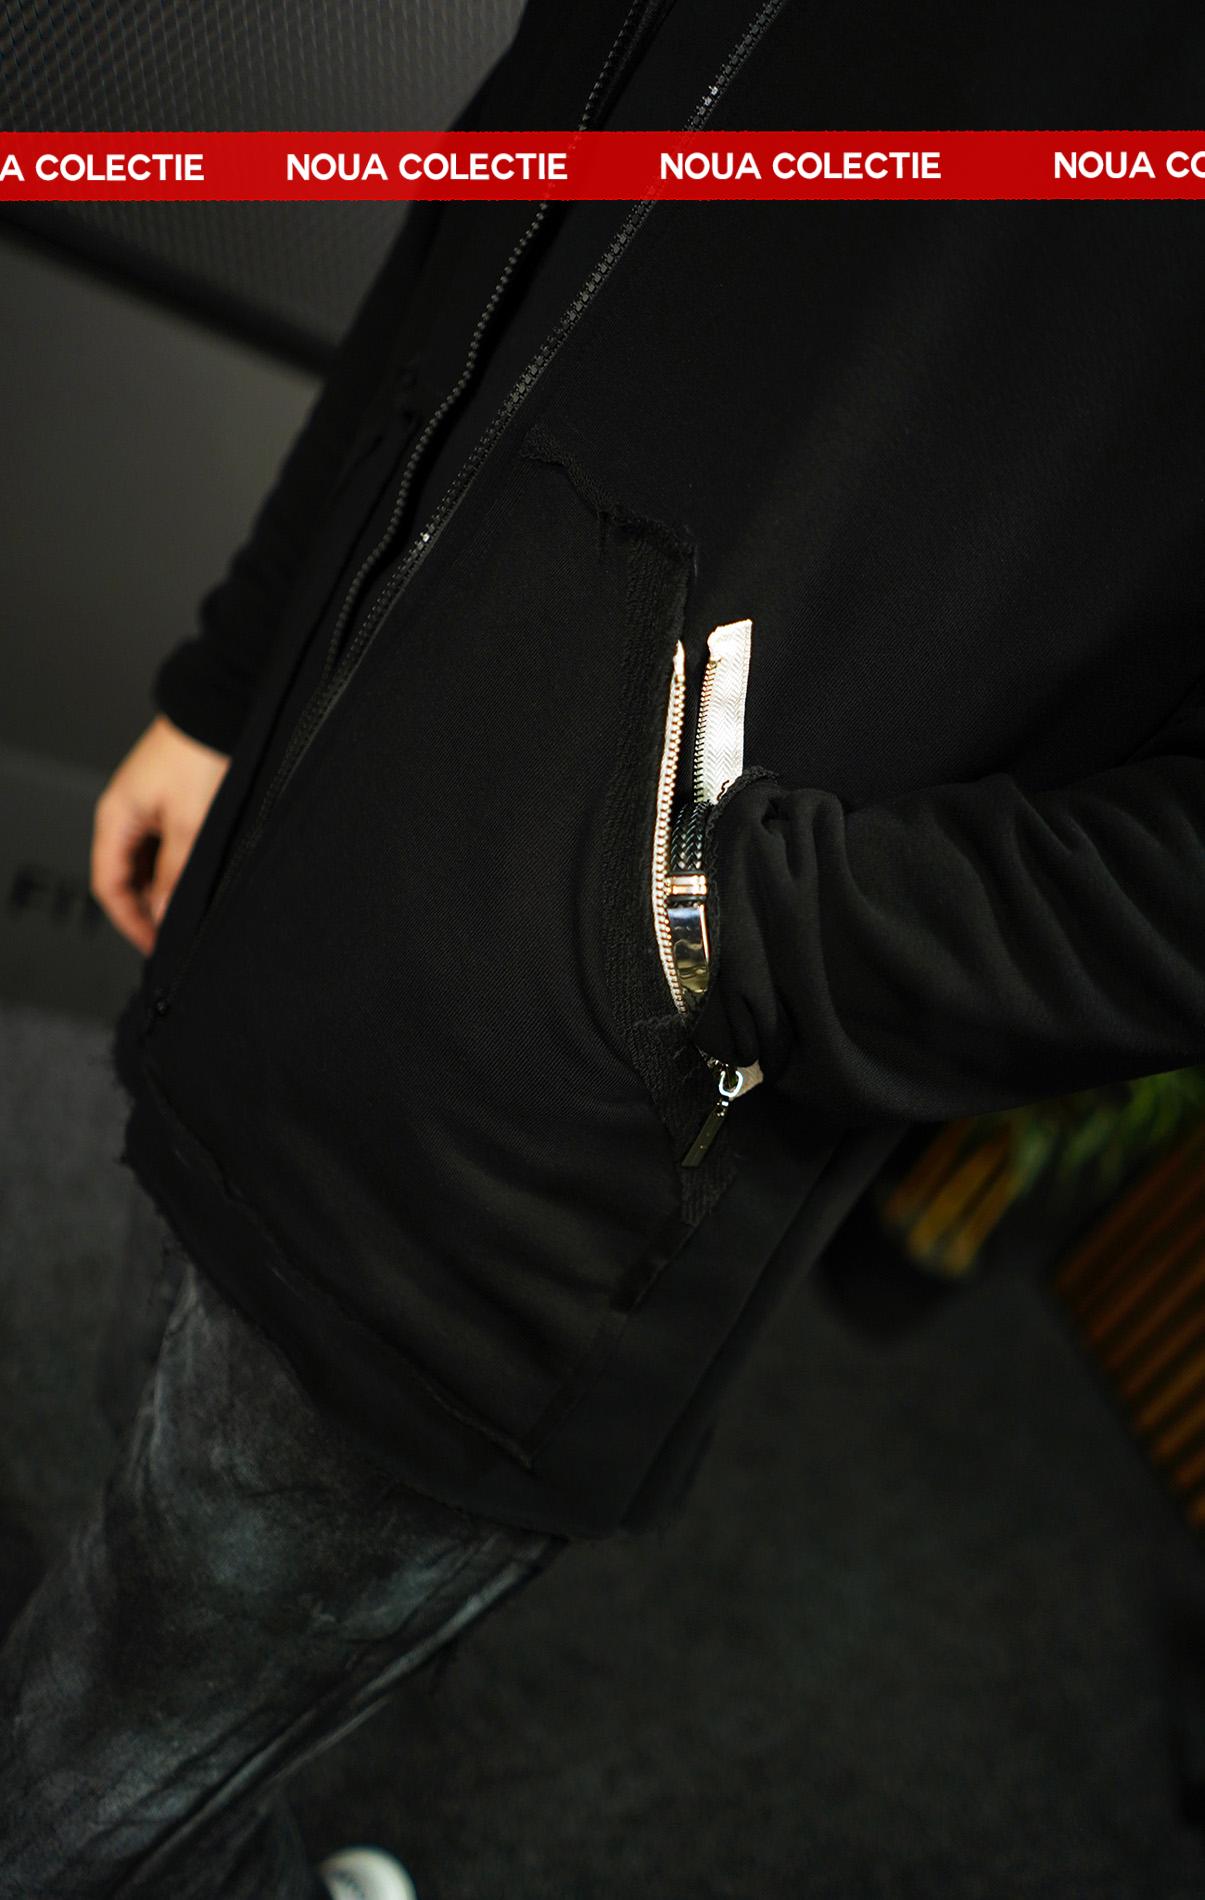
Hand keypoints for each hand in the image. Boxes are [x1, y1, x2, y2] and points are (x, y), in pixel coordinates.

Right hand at [90, 715, 230, 955]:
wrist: (220, 708)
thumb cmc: (199, 754)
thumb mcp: (190, 825)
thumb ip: (175, 873)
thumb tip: (164, 914)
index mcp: (116, 819)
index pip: (109, 885)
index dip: (129, 921)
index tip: (155, 946)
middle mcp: (126, 814)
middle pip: (127, 877)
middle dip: (149, 908)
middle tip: (178, 934)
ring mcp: (147, 807)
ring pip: (149, 863)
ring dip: (166, 887)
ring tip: (193, 909)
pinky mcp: (169, 801)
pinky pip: (165, 845)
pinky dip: (177, 866)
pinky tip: (199, 878)